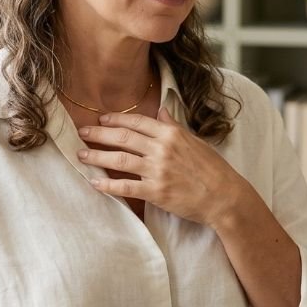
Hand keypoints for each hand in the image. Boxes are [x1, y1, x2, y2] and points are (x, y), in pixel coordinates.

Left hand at [77, 107, 245, 226]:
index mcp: (171, 134)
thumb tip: (161, 110)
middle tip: (82, 133)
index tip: (101, 119)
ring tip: (81, 155)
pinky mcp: (156, 192)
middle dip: (99, 134)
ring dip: (96, 157)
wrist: (224, 196)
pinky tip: (94, 183)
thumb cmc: (212, 169)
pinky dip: (107, 185)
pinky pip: (125, 187)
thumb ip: (173, 126)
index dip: (116, 119)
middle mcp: (162, 149)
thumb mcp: (194, 141)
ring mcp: (158, 170)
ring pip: (119, 160)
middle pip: (122, 137)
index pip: (137, 122)